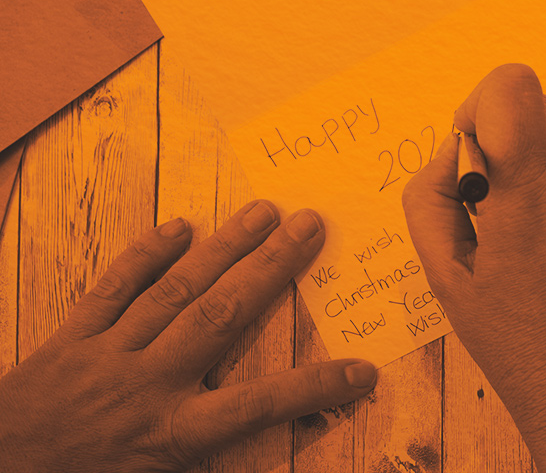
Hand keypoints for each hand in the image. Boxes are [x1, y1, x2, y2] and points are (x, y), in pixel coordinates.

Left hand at [0, 201, 377, 472]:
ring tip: (262, 212)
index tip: (363, 369)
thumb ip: (194, 459)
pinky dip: (143, 258)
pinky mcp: (68, 344)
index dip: (315, 386)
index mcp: (170, 435)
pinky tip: (177, 228)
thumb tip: (245, 442)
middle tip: (310, 224)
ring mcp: (106, 358)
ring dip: (223, 250)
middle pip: (221, 317)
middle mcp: (147, 387)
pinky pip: (110, 293)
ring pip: (175, 293)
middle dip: (271, 268)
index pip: (258, 407)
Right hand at [402, 63, 545, 472]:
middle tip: (488, 195)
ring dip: (532, 171)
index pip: (514, 90)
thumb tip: (451, 153)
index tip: (471, 141)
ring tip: (519, 239)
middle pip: (540, 106)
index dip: (481, 100)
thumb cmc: (522, 354)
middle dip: (503, 135)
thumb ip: (433, 200)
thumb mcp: (449, 281)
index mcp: (529, 201)